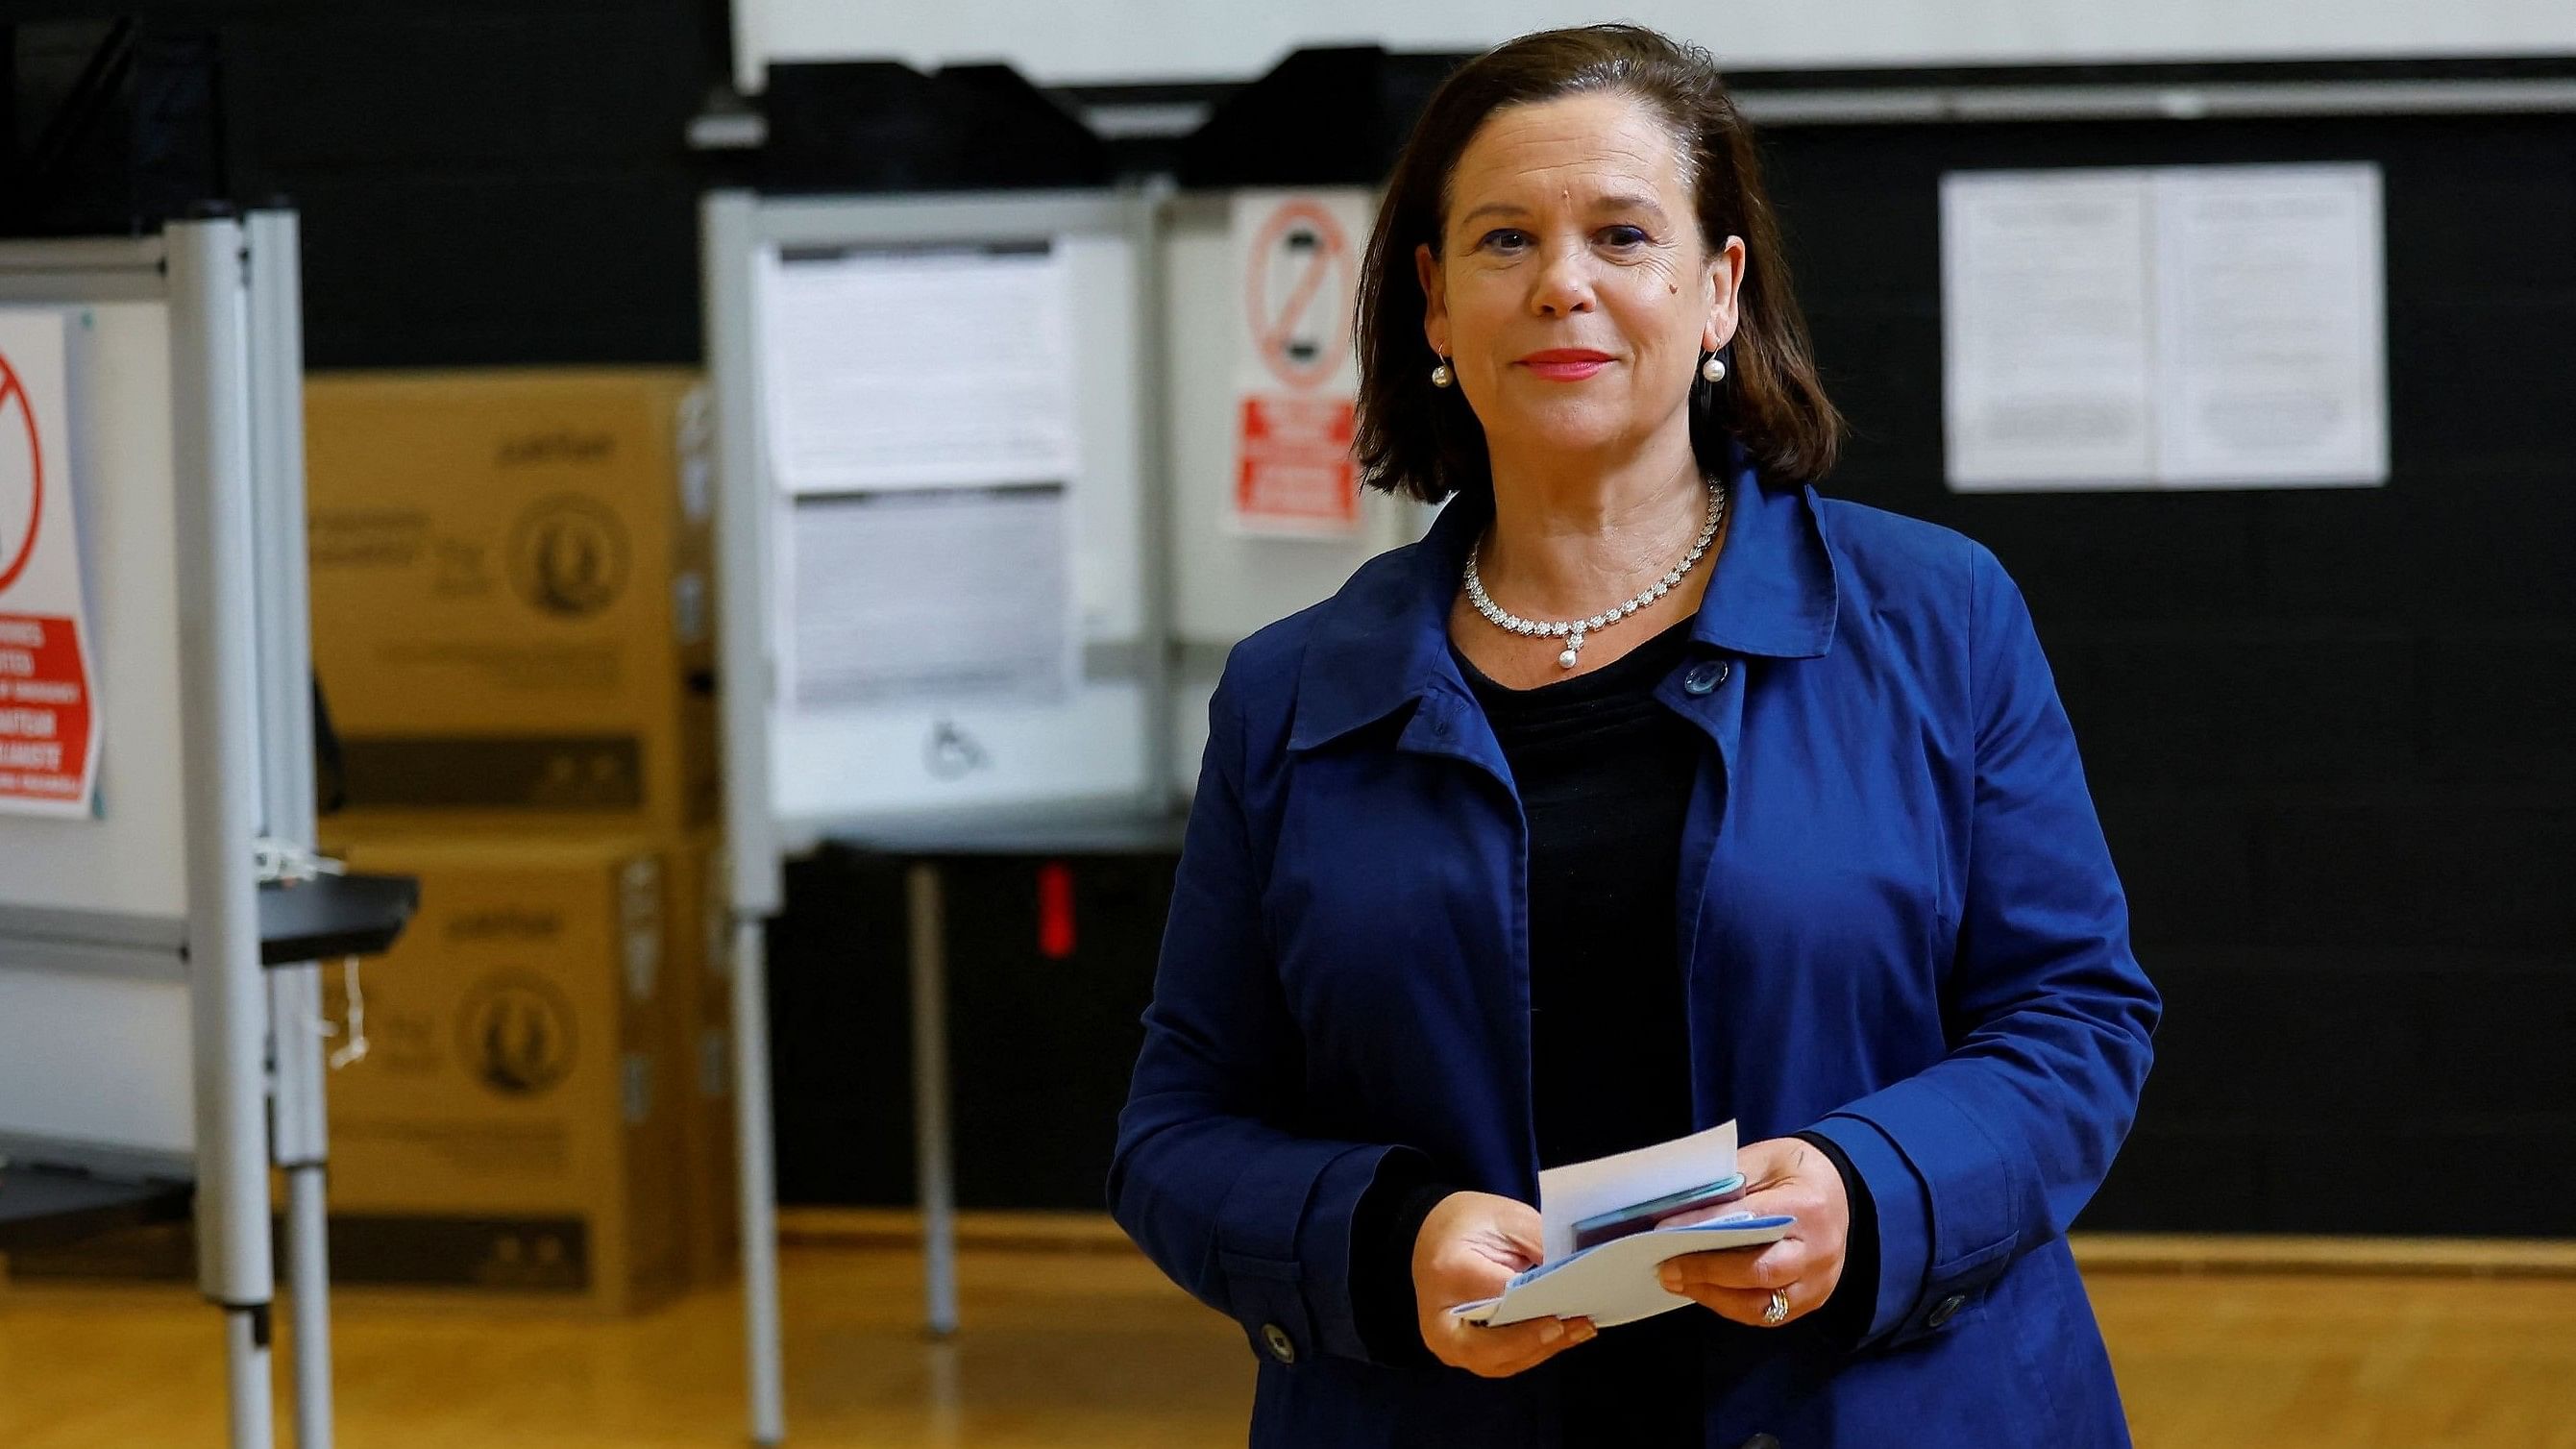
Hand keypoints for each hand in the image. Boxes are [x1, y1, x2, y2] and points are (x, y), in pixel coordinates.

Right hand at [1412, 1190, 1596, 1375]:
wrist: (1431, 1235)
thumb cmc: (1467, 1223)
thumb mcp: (1506, 1218)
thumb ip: (1540, 1245)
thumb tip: (1579, 1275)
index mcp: (1448, 1272)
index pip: (1499, 1300)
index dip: (1536, 1306)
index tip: (1572, 1302)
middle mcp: (1440, 1318)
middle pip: (1494, 1346)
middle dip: (1540, 1339)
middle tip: (1580, 1323)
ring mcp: (1446, 1342)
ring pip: (1500, 1361)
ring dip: (1543, 1349)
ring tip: (1580, 1328)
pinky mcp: (1459, 1352)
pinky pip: (1500, 1360)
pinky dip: (1532, 1350)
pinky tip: (1561, 1335)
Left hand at [1656, 1136, 1849, 1328]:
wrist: (1840, 1190)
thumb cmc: (1796, 1171)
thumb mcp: (1765, 1159)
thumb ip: (1730, 1183)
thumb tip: (1682, 1209)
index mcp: (1808, 1207)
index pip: (1752, 1221)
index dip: (1705, 1227)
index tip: (1665, 1229)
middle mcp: (1819, 1251)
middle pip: (1759, 1271)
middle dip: (1706, 1271)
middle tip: (1665, 1267)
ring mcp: (1818, 1282)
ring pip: (1760, 1303)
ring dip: (1712, 1295)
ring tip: (1675, 1281)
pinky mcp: (1812, 1300)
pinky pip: (1766, 1314)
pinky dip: (1729, 1305)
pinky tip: (1702, 1290)